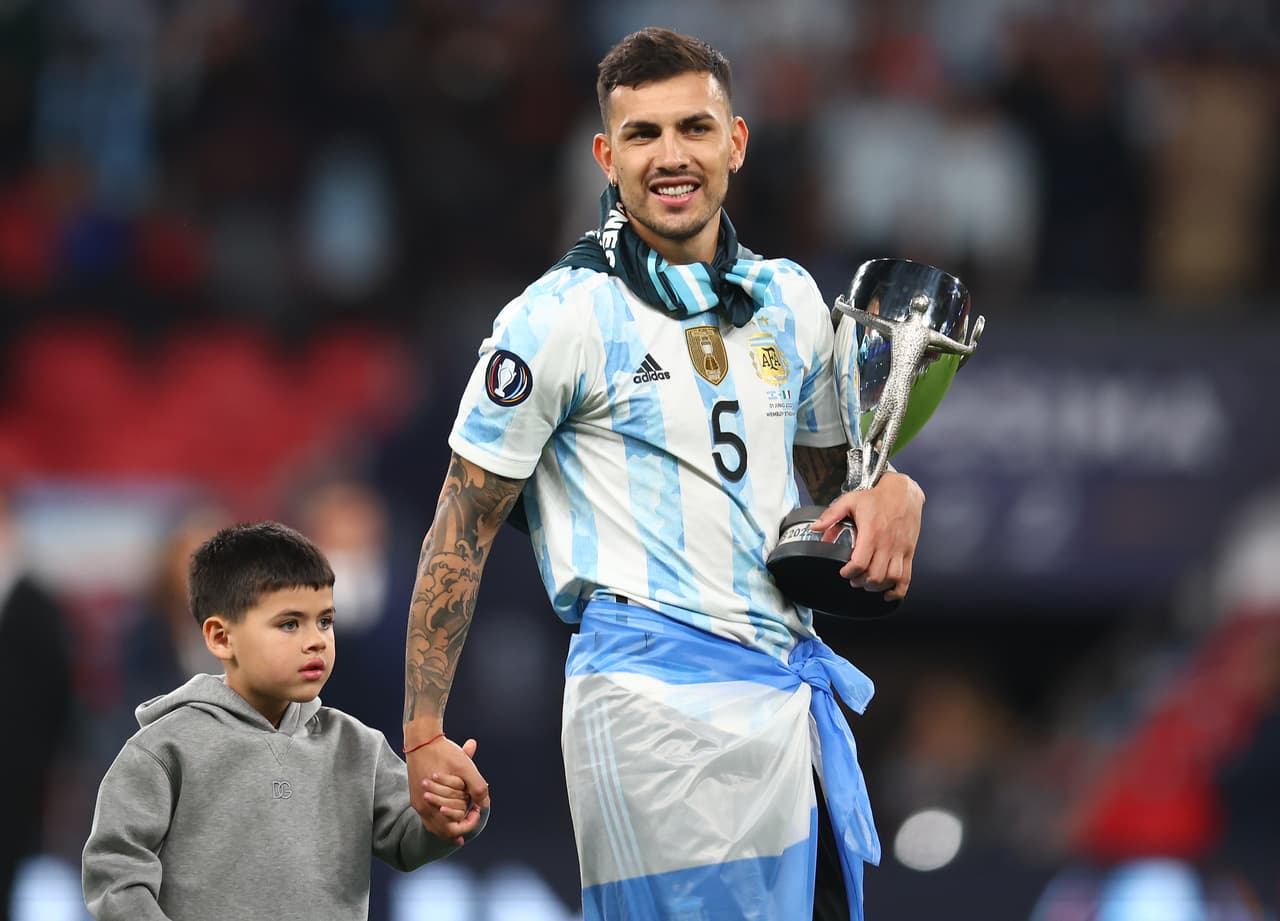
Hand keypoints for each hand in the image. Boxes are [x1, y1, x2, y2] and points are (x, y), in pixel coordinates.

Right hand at [407, 735, 489, 845]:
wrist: (421, 738)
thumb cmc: (443, 752)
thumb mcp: (465, 767)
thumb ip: (477, 787)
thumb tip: (485, 804)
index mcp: (433, 804)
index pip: (452, 829)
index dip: (469, 823)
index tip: (477, 810)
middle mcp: (422, 808)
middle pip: (442, 831)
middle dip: (460, 825)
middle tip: (473, 813)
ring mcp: (417, 802)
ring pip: (433, 825)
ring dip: (449, 823)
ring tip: (462, 819)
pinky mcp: (415, 796)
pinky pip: (427, 815)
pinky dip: (439, 817)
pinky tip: (448, 811)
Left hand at [810, 471, 923, 601]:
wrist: (903, 492)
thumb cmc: (877, 497)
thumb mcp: (849, 501)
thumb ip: (830, 515)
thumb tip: (815, 528)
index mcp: (871, 532)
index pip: (860, 563)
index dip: (849, 572)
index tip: (843, 572)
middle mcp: (887, 543)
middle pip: (875, 575)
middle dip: (861, 582)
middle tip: (854, 579)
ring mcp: (900, 549)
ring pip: (892, 578)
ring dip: (878, 587)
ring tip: (868, 584)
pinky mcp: (909, 551)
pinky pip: (907, 577)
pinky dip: (898, 590)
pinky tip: (888, 594)